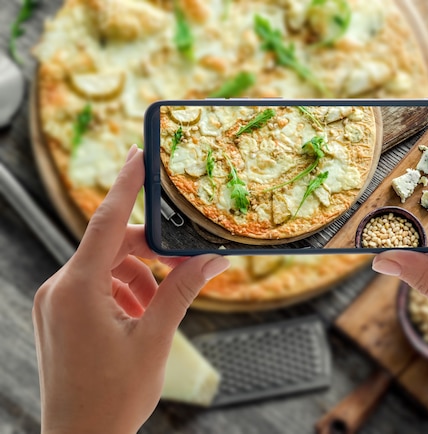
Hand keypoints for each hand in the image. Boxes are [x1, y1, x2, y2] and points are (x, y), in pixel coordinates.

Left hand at [32, 146, 229, 433]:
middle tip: (186, 260)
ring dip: (140, 276)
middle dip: (151, 251)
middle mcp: (58, 290)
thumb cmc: (113, 398)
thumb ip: (182, 291)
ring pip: (106, 268)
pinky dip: (125, 291)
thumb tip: (211, 260)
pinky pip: (96, 287)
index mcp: (77, 290)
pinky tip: (144, 314)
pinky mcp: (59, 317)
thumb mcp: (156, 339)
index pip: (104, 222)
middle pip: (111, 247)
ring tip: (163, 303)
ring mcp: (55, 304)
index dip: (127, 185)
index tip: (140, 154)